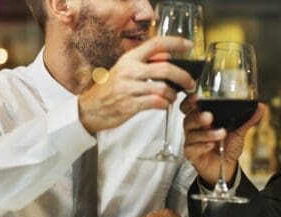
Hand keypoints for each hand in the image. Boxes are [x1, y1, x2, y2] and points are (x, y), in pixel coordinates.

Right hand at [78, 36, 195, 132]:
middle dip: (183, 76)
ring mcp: (129, 88)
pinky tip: (163, 104)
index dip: (175, 43)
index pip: (155, 44)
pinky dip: (165, 104)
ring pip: (163, 88)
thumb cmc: (111, 89)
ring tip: (172, 97)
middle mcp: (130, 71)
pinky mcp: (130, 105)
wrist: (90, 108)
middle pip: (165, 68)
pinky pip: (156, 103)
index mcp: (129, 59)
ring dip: (173, 94)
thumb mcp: (125, 69)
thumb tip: (167, 56)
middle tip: (190, 83)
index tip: (188, 46)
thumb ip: (145, 63)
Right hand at [181, 95, 265, 185]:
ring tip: (221, 133)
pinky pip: (192, 148)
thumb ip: (248, 119)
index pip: (189, 106)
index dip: (190, 101)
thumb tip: (261, 107)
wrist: (228, 167)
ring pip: (191, 134)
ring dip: (207, 133)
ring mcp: (191, 141)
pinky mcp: (191, 154)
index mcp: (202, 118)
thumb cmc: (228, 147)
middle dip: (198, 117)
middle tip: (209, 117)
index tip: (197, 97)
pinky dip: (202, 146)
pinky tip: (211, 145)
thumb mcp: (239, 131)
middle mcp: (195, 128)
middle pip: (188, 119)